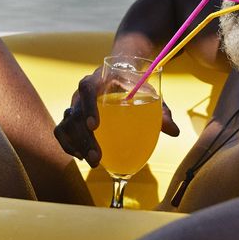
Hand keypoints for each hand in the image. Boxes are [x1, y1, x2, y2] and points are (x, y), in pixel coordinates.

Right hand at [53, 67, 178, 166]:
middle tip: (97, 157)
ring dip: (76, 145)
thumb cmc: (135, 86)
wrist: (120, 78)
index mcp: (99, 80)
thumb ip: (161, 112)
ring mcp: (75, 106)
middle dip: (83, 138)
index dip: (88, 107)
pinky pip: (63, 133)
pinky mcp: (72, 118)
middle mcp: (82, 93)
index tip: (95, 126)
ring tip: (92, 161)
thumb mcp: (149, 95)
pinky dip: (70, 146)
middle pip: (74, 112)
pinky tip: (83, 157)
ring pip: (66, 125)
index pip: (87, 88)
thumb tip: (174, 131)